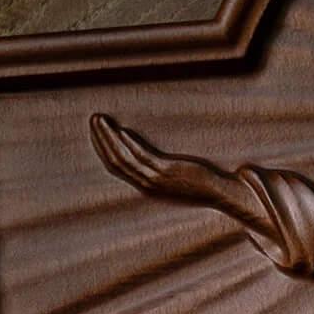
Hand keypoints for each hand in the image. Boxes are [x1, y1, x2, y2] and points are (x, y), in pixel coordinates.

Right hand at [90, 113, 211, 197]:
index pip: (115, 166)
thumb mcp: (172, 175)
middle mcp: (147, 184)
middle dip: (101, 139)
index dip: (103, 148)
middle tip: (93, 120)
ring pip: (124, 159)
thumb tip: (136, 142)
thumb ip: (155, 164)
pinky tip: (123, 131)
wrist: (220, 194)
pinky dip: (130, 144)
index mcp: (145, 185)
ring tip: (101, 120)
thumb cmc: (200, 184)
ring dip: (110, 138)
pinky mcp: (168, 173)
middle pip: (115, 161)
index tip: (96, 131)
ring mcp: (156, 180)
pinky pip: (143, 158)